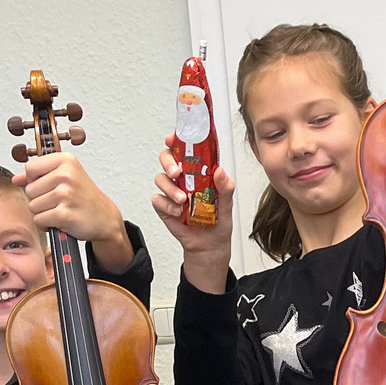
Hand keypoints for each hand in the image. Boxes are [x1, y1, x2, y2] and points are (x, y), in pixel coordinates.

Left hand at [14, 153, 130, 265]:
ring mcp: (66, 194)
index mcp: (66, 160)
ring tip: (60, 211)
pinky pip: (39, 219)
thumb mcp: (65, 178)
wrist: (105, 218)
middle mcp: (66, 174)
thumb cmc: (85, 198)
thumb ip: (39, 175)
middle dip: (40, 199)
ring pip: (33, 206)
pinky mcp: (65, 214)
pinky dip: (47, 224)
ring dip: (43, 213)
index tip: (50, 186)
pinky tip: (60, 221)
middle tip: (58, 202)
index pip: (30, 168)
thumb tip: (16, 179)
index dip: (35, 180)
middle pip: (30, 189)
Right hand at [152, 135, 235, 295]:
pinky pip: (157, 199)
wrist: (210, 246)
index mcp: (197, 172)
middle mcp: (182, 178)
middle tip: (176, 172)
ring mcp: (172, 192)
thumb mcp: (227, 204)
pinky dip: (167, 205)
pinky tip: (179, 213)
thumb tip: (219, 171)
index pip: (184, 149)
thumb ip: (225, 187)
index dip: (177, 140)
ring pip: (160, 178)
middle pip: (166, 158)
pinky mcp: (164, 207)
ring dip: (170, 188)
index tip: (173, 138)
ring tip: (183, 201)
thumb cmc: (218, 222)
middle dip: (168, 162)